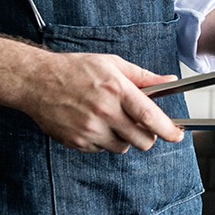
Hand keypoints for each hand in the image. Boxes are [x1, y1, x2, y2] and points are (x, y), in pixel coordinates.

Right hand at [16, 51, 184, 153]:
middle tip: (143, 126)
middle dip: (148, 136)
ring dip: (125, 138)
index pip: (150, 117)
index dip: (168, 130)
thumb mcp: (112, 64)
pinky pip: (102, 150)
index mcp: (116, 90)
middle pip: (141, 140)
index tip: (178, 134)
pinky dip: (104, 141)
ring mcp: (89, 130)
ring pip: (123, 148)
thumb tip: (169, 81)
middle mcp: (104, 112)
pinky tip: (94, 123)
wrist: (36, 81)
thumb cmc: (76, 69)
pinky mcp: (76, 142)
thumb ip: (143, 77)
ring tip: (112, 120)